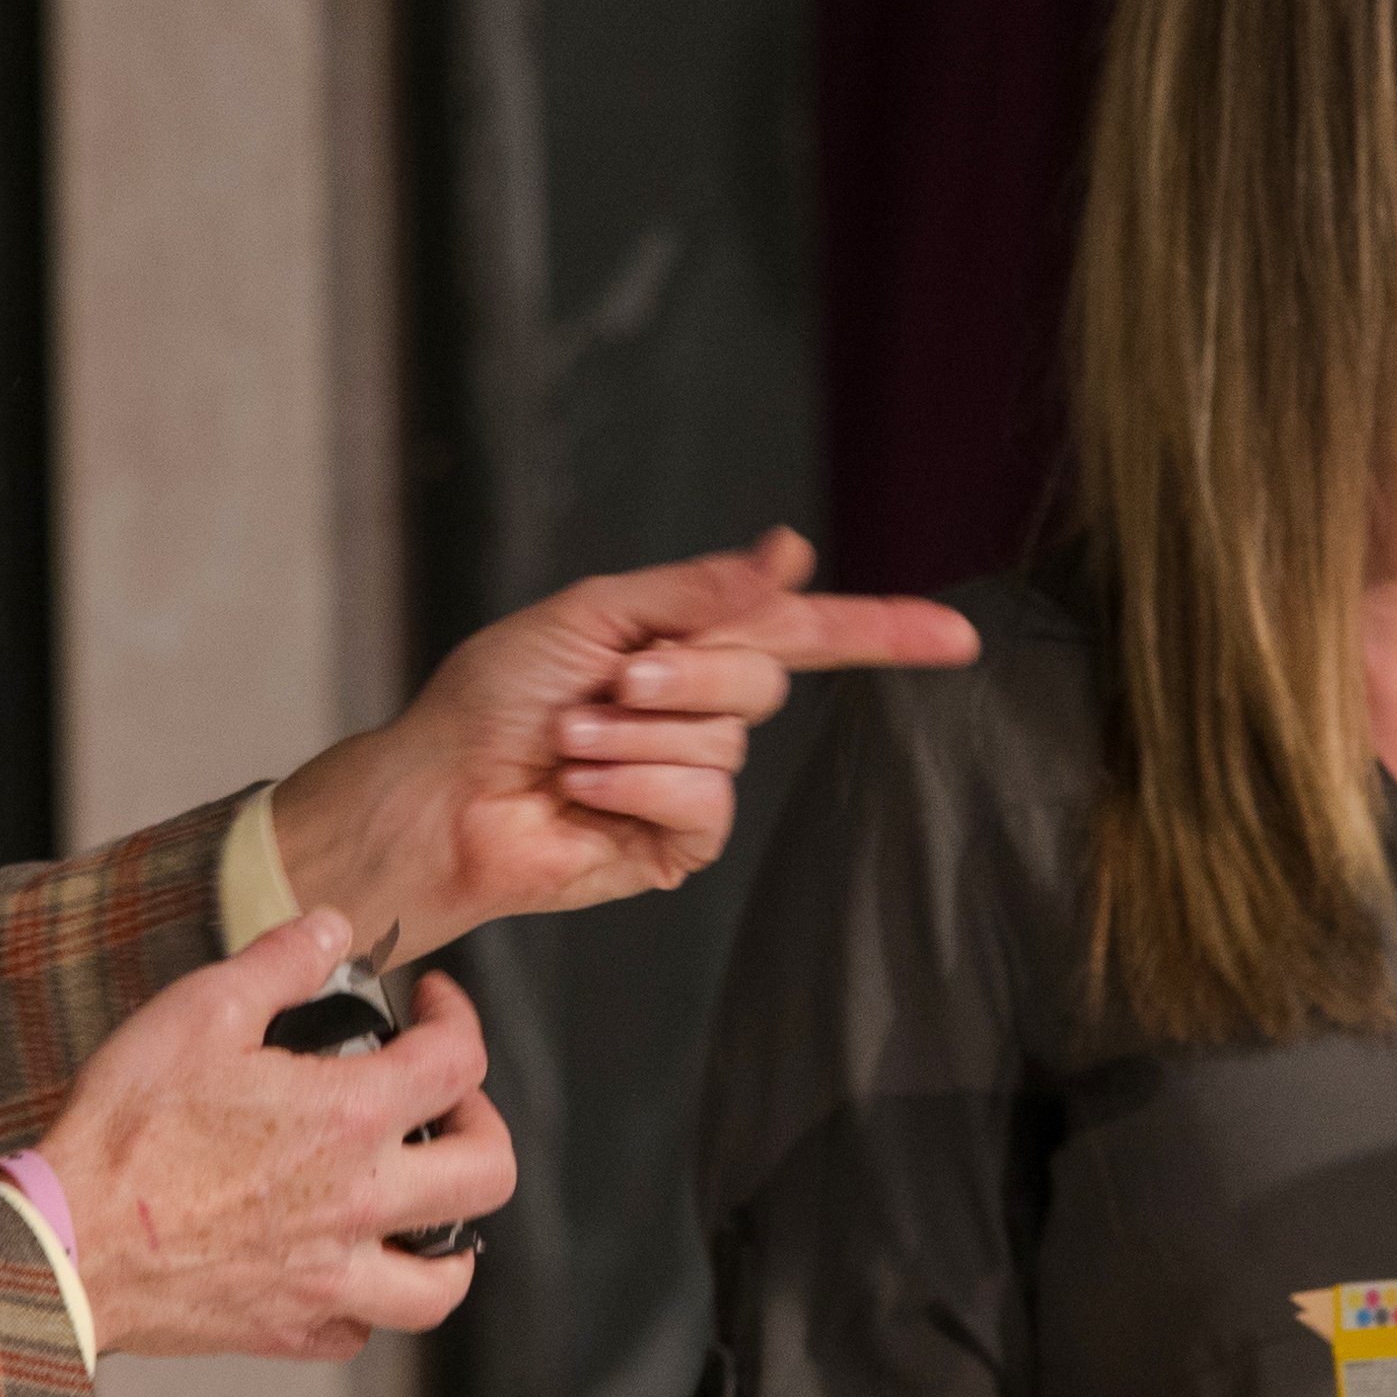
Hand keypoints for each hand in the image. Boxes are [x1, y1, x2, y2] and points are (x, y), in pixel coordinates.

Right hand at [35, 911, 517, 1360]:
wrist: (65, 1245)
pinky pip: (363, 1331)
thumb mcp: (198, 1012)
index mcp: (351, 1118)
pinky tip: (342, 1265)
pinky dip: (367, 1301)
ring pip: (443, 1283)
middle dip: (482, 1124)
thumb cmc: (125, 1132)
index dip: (457, 1015)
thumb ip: (279, 963)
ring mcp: (331, 1278)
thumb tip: (332, 930)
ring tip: (424, 1204)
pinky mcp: (291, 1330)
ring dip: (452, 1240)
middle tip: (445, 1105)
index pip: (459, 1061)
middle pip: (488, 1173)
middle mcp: (360, 1204)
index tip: (433, 1003)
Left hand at [266, 528, 978, 958]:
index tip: (957, 636)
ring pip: (728, 742)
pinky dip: (638, 786)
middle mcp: (700, 710)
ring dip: (637, 735)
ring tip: (571, 745)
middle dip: (684, 673)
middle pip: (764, 675)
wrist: (439, 793)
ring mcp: (692, 780)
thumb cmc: (492, 699)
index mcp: (689, 643)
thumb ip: (698, 591)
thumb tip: (791, 553)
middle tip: (607, 684)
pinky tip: (585, 791)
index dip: (884, 631)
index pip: (809, 634)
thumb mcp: (593, 614)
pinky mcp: (676, 843)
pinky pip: (704, 803)